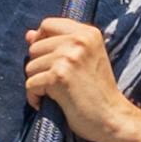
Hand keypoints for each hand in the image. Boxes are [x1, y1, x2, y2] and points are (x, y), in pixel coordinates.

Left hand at [26, 16, 140, 141]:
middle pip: (35, 48)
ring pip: (30, 67)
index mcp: (88, 33)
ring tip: (56, 93)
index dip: (41, 40)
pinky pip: (30, 84)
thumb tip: (28, 35)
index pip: (48, 24)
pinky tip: (48, 103)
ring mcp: (68, 58)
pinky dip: (35, 98)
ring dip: (38, 83)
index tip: (46, 57)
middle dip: (39, 67)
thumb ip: (59, 43)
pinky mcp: (58, 77)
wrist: (112, 117)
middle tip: (57, 82)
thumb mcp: (86, 59)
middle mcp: (78, 41)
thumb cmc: (98, 91)